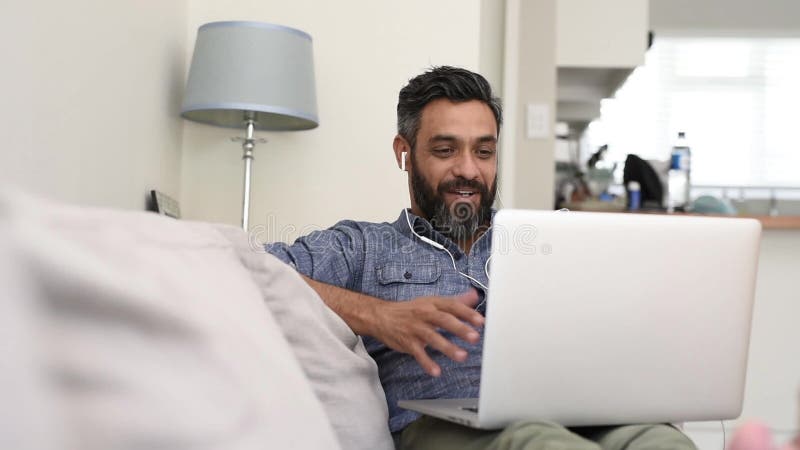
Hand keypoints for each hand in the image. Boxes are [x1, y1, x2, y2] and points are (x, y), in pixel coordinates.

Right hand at [368, 290, 484, 376]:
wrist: (381, 316)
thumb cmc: (411, 310)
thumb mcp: (433, 302)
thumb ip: (456, 301)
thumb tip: (475, 296)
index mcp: (433, 303)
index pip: (452, 306)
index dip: (467, 313)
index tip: (481, 321)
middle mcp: (425, 314)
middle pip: (444, 320)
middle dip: (460, 329)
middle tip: (475, 337)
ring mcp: (415, 328)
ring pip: (432, 337)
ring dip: (447, 347)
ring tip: (462, 356)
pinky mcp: (407, 342)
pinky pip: (418, 353)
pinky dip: (426, 362)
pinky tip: (436, 371)